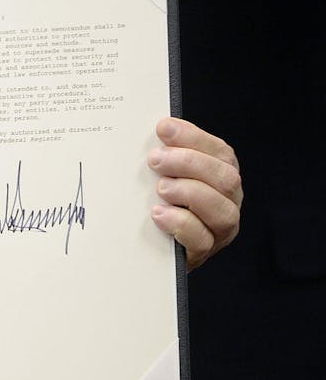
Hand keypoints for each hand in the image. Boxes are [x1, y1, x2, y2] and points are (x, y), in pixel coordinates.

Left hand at [147, 117, 241, 270]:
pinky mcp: (203, 251)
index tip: (164, 128)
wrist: (151, 244)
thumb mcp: (164, 172)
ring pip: (222, 210)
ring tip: (161, 188)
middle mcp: (228, 201)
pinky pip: (202, 239)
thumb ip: (167, 153)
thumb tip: (157, 128)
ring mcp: (219, 229)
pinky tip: (158, 214)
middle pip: (225, 178)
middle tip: (155, 160)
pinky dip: (180, 223)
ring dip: (189, 193)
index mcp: (221, 175)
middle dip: (189, 163)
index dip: (194, 138)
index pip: (220, 152)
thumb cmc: (160, 199)